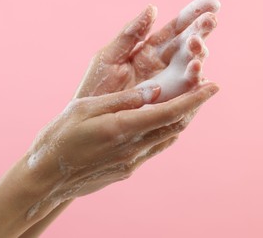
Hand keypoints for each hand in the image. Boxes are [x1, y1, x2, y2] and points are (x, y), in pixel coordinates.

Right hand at [25, 82, 218, 220]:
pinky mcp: (128, 169)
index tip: (214, 86)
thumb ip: (123, 100)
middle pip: (175, 125)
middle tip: (204, 89)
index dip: (195, 99)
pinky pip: (154, 148)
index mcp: (124, 127)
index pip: (170, 111)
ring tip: (188, 103)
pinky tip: (162, 123)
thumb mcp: (87, 108)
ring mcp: (132, 161)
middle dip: (193, 107)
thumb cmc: (61, 136)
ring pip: (167, 137)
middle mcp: (133, 147)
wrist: (48, 177)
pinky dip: (164, 133)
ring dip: (180, 120)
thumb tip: (155, 91)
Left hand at [74, 0, 219, 101]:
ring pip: (190, 67)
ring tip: (196, 46)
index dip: (193, 15)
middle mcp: (163, 66)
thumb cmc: (95, 89)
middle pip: (188, 45)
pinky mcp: (168, 104)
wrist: (88, 121)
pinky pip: (186, 93)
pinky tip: (196, 71)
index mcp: (149, 51)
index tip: (212, 4)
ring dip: (197, 56)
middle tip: (210, 21)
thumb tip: (153, 8)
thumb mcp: (109, 57)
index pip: (175, 29)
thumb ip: (129, 34)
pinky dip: (193, 82)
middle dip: (201, 32)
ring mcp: (168, 85)